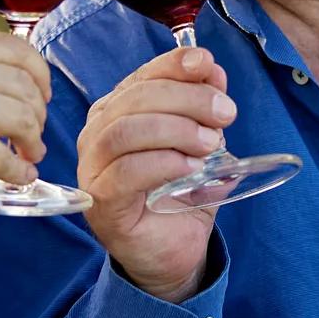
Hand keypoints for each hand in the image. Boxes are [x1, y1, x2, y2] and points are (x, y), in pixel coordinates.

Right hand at [0, 29, 51, 220]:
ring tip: (27, 155)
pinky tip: (16, 177)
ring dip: (33, 141)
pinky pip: (12, 160)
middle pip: (25, 84)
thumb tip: (4, 76)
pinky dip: (20, 173)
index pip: (14, 48)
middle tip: (33, 135)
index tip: (40, 95)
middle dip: (37, 112)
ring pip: (26, 118)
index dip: (37, 74)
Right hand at [77, 46, 231, 302]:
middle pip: (134, 100)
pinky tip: (192, 169)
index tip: (207, 65)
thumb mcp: (201, 144)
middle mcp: (97, 135)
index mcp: (118, 112)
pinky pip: (125, 173)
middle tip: (225, 113)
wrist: (173, 252)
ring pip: (125, 131)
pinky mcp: (100, 203)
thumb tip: (213, 73)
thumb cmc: (181, 195)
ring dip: (176, 130)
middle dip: (186, 99)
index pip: (141, 77)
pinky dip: (164, 164)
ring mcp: (93, 169)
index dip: (173, 65)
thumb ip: (204, 110)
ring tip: (211, 144)